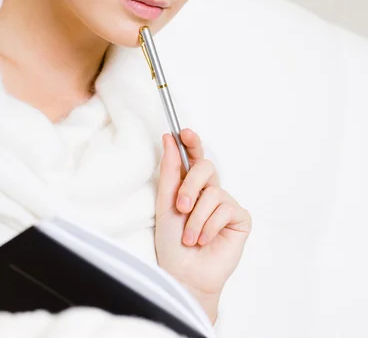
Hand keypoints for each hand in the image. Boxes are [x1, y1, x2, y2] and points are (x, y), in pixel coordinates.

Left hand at [155, 129, 251, 323]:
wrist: (184, 273)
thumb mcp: (165, 202)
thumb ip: (170, 170)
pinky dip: (210, 227)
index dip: (192, 141)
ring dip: (196, 219)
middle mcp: (210, 190)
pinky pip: (225, 209)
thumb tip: (169, 138)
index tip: (183, 132)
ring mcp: (226, 203)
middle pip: (206, 168)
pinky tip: (205, 241)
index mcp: (191, 184)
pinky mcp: (239, 218)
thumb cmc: (171, 241)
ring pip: (213, 193)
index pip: (194, 156)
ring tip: (190, 237)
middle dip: (190, 186)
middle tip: (180, 207)